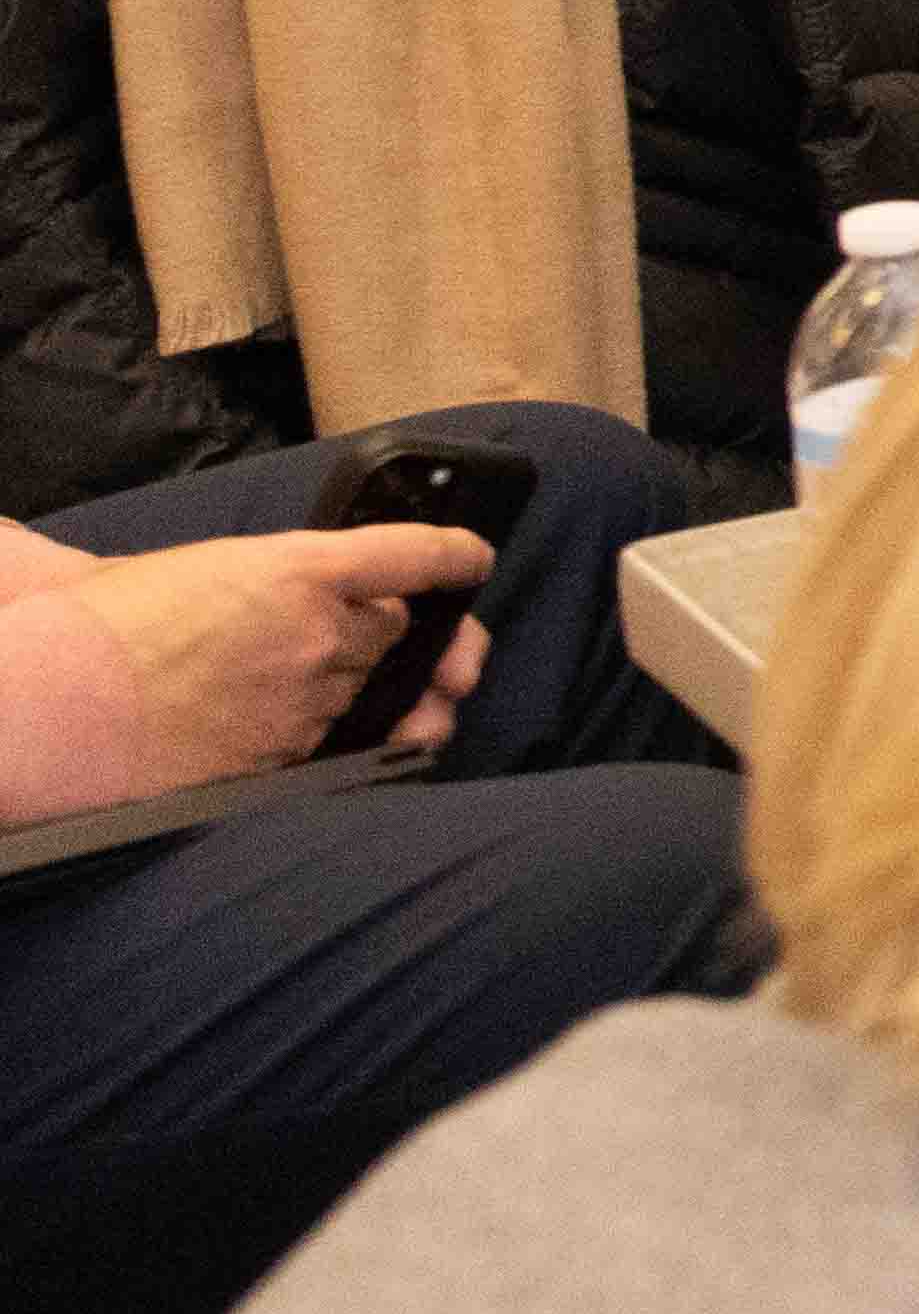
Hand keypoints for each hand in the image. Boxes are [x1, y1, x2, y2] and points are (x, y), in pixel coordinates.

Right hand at [70, 515, 492, 792]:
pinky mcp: (287, 758)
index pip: (414, 554)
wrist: (50, 707)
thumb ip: (259, 575)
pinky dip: (333, 736)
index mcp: (297, 570)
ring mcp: (308, 701)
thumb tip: (278, 581)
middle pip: (398, 633)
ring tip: (330, 684)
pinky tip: (304, 728)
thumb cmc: (96, 626)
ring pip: (371, 692)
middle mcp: (321, 634)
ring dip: (362, 688)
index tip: (473, 559)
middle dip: (391, 634)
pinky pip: (339, 744)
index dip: (455, 556)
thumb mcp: (187, 568)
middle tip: (375, 634)